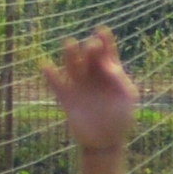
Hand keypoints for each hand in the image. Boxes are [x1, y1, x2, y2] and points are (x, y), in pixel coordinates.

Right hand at [41, 26, 137, 156]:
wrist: (105, 142)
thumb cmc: (120, 119)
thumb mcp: (126, 98)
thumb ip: (119, 80)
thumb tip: (109, 65)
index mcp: (109, 73)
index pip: (106, 51)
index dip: (104, 39)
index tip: (101, 31)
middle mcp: (92, 75)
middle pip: (88, 54)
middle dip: (89, 47)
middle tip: (91, 47)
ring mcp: (78, 85)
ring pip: (71, 63)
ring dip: (70, 53)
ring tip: (70, 45)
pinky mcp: (66, 97)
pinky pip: (55, 83)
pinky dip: (49, 74)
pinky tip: (45, 65)